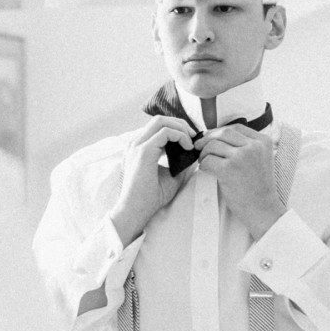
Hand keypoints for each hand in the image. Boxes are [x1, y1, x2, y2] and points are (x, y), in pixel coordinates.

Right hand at [110, 115, 194, 243]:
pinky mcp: (144, 151)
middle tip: (194, 136)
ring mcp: (137, 145)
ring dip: (180, 128)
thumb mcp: (170, 176)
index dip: (176, 128)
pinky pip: (165, 132)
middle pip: (159, 119)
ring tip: (192, 141)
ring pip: (161, 121)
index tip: (191, 139)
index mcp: (139, 148)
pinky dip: (179, 136)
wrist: (136, 211)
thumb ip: (179, 163)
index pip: (157, 127)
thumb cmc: (150, 197)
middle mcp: (135, 143)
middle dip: (180, 124)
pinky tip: (188, 147)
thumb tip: (194, 153)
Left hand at [196, 124, 285, 239]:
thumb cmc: (258, 186)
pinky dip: (203, 165)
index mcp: (263, 141)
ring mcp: (241, 157)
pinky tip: (206, 170)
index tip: (211, 138)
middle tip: (198, 147)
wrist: (263, 209)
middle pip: (223, 133)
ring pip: (213, 146)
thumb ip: (246, 145)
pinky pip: (208, 160)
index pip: (236, 127)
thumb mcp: (261, 159)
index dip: (219, 131)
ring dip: (204, 153)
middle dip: (207, 139)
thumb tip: (216, 134)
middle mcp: (253, 146)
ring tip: (204, 162)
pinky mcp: (229, 170)